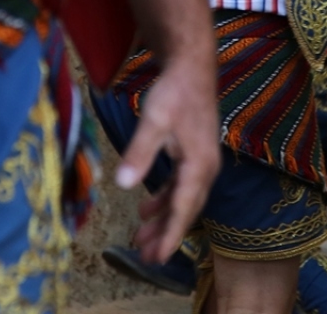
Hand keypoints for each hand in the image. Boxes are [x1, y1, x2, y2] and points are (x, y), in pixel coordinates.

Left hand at [118, 56, 220, 264]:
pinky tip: (147, 206)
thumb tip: (121, 184)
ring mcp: (201, 161)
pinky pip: (180, 186)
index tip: (158, 258)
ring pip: (183, 199)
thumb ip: (139, 153)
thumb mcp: (153, 122)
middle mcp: (205, 168)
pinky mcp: (193, 154)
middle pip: (186, 209)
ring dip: (164, 219)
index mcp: (199, 165)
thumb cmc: (175, 93)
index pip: (184, 208)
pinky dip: (165, 199)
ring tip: (142, 239)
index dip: (171, 235)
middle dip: (167, 234)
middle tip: (146, 258)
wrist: (192, 68)